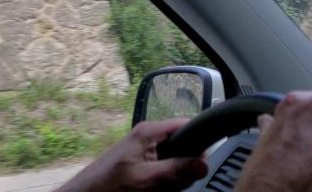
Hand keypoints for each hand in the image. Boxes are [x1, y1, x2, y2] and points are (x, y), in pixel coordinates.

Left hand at [57, 118, 207, 191]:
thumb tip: (204, 164)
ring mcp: (145, 149)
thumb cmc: (107, 186)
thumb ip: (175, 171)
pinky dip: (164, 181)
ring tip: (161, 189)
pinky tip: (156, 190)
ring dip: (173, 176)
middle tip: (172, 183)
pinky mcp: (141, 162)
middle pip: (183, 145)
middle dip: (183, 166)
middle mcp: (149, 136)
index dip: (198, 143)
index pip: (187, 125)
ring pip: (175, 159)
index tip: (200, 164)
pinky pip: (163, 168)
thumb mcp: (145, 179)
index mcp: (150, 131)